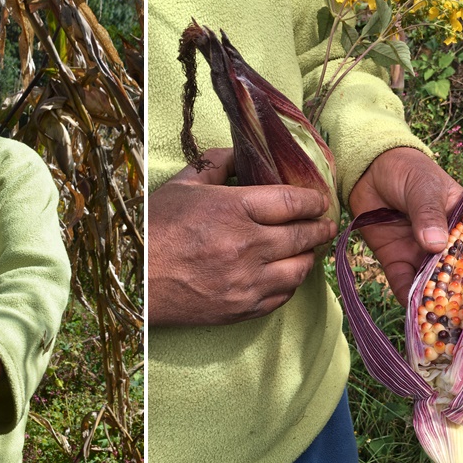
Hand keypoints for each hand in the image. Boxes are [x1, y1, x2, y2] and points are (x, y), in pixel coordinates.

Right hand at [148, 147, 337, 326]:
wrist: (137, 282)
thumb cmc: (155, 230)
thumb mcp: (183, 186)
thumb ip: (219, 164)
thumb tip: (247, 154)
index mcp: (233, 209)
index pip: (293, 202)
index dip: (314, 200)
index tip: (318, 201)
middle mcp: (247, 246)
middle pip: (304, 235)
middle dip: (321, 227)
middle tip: (326, 224)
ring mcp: (248, 281)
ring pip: (300, 268)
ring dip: (308, 256)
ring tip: (307, 248)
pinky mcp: (244, 308)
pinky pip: (283, 296)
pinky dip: (290, 283)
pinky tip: (285, 273)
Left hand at [348, 147, 462, 300]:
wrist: (370, 170)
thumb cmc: (407, 171)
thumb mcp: (422, 187)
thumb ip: (428, 213)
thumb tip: (435, 244)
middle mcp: (447, 244)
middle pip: (457, 274)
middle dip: (461, 297)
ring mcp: (421, 254)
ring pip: (431, 283)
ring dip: (433, 302)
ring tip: (442, 325)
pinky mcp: (396, 260)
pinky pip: (403, 282)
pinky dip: (407, 297)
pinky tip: (413, 313)